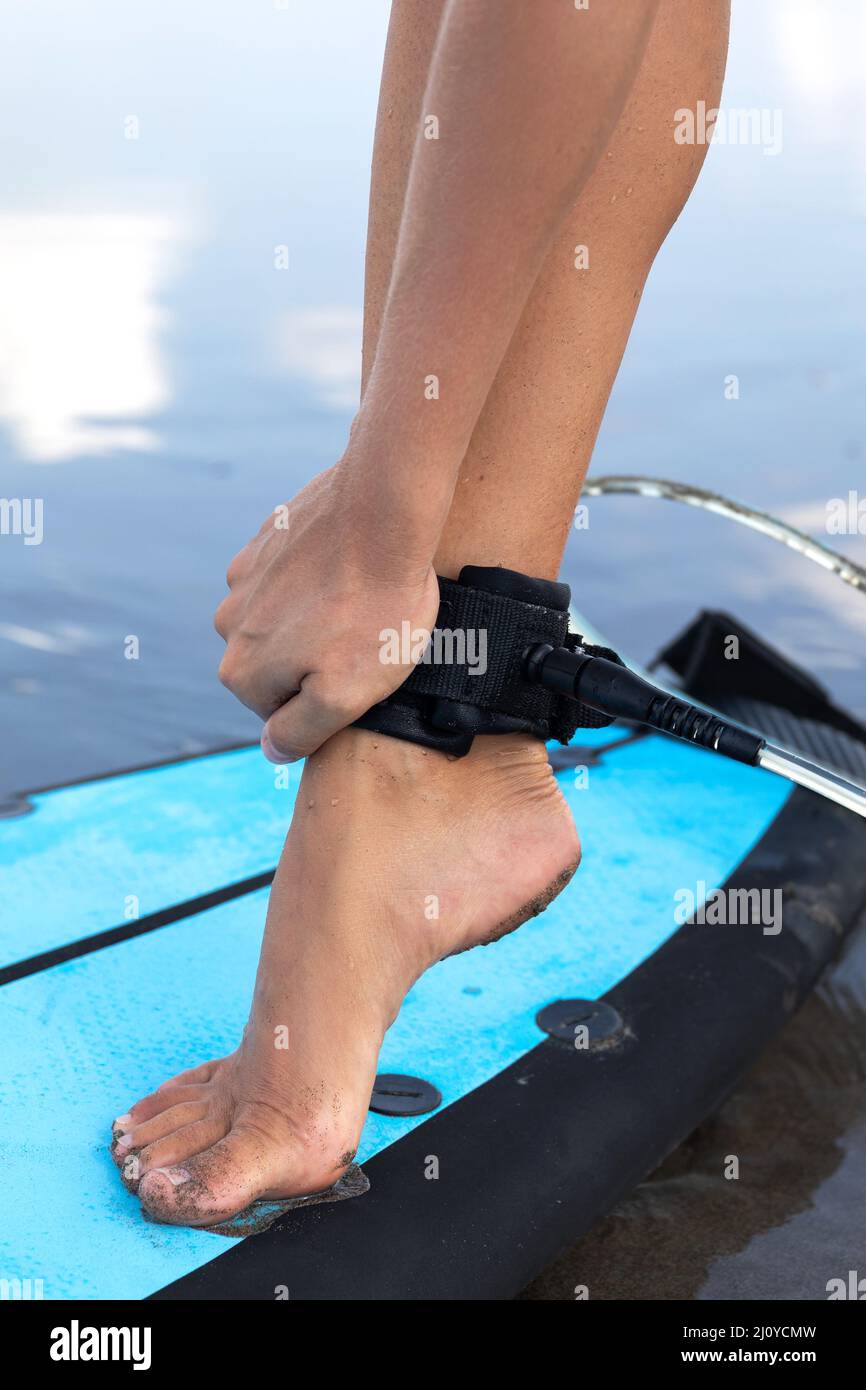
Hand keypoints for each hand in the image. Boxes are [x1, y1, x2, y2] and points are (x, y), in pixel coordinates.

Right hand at [215, 465, 440, 761]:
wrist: (384, 513)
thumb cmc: (374, 609)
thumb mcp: (347, 693)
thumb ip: (302, 732)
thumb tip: (271, 750)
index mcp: (241, 672)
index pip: (282, 714)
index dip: (329, 700)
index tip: (360, 671)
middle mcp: (228, 625)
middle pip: (279, 666)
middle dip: (319, 658)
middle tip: (367, 636)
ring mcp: (245, 578)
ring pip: (283, 620)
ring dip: (317, 617)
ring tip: (362, 601)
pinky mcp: (267, 539)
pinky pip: (290, 576)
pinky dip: (317, 578)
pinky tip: (350, 568)